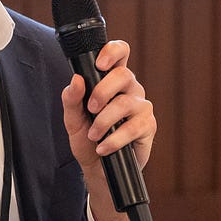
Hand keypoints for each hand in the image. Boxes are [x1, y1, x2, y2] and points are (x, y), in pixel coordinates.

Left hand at [61, 39, 156, 220]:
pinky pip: (133, 127)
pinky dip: (115, 139)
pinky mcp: (148, 126)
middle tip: (90, 109)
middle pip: (124, 74)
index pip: (120, 52)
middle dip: (102, 91)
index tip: (99, 63)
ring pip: (126, 102)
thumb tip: (76, 80)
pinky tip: (103, 147)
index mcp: (111, 79)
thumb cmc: (87, 139)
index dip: (112, 51)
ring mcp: (141, 106)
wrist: (98, 169)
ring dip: (105, 120)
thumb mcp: (73, 119)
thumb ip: (72, 99)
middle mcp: (130, 89)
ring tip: (93, 135)